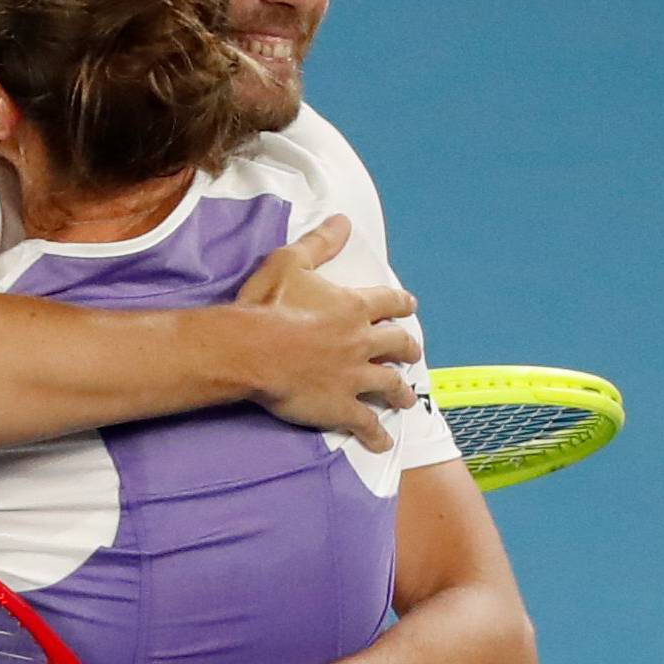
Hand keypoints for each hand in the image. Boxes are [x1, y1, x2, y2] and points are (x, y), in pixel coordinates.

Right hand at [233, 215, 421, 452]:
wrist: (251, 350)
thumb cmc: (267, 305)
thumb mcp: (290, 261)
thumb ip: (320, 243)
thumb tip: (343, 221)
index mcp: (352, 308)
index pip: (389, 303)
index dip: (401, 304)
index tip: (410, 307)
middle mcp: (361, 342)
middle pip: (397, 345)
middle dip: (407, 349)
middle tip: (413, 353)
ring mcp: (354, 376)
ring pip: (390, 385)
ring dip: (400, 391)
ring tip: (406, 399)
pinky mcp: (341, 406)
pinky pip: (366, 423)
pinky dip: (376, 434)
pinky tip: (383, 442)